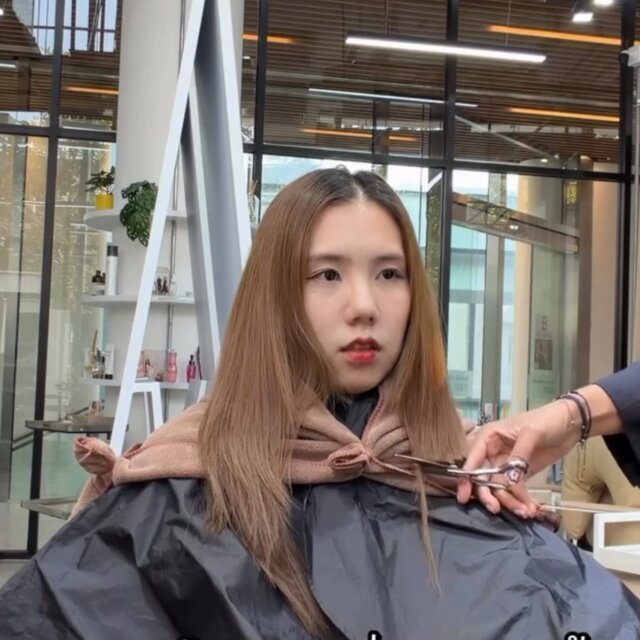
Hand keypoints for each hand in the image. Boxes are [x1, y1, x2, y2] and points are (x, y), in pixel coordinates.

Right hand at [457, 400, 580, 515]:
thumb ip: (519, 456)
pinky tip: (529, 509)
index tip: (464, 497)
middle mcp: (492, 452)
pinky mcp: (520, 474)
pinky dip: (520, 501)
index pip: (472, 459)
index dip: (466, 478)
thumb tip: (509, 480)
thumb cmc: (547, 420)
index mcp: (489, 437)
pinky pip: (514, 491)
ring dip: (509, 501)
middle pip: (483, 478)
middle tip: (496, 509)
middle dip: (489, 495)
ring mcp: (506, 465)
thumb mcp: (531, 434)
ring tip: (524, 511)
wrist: (571, 424)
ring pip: (499, 488)